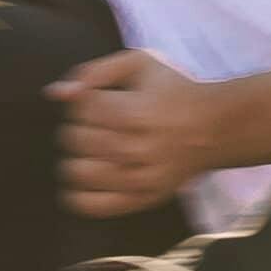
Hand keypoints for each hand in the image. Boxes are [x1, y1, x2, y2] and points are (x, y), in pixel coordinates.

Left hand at [54, 50, 222, 217]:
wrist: (215, 128)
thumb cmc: (173, 91)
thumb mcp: (140, 65)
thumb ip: (95, 72)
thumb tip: (56, 93)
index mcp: (138, 111)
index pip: (82, 109)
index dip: (81, 102)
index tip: (97, 101)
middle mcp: (140, 148)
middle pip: (77, 140)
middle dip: (77, 128)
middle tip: (95, 125)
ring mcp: (143, 178)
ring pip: (80, 172)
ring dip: (75, 157)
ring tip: (90, 149)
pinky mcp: (145, 199)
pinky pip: (95, 206)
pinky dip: (78, 195)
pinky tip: (83, 180)